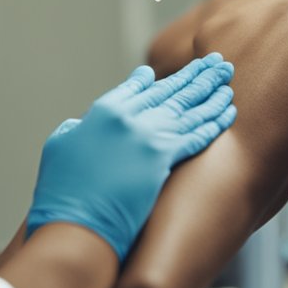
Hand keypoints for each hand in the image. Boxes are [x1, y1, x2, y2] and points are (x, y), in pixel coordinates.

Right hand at [26, 55, 236, 259]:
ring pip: (188, 107)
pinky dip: (215, 121)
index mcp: (102, 112)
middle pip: (169, 91)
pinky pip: (197, 134)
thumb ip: (73, 130)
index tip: (174, 72)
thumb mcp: (58, 149)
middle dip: (196, 75)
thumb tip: (80, 124)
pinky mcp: (163, 159)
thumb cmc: (60, 194)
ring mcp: (147, 136)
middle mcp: (128, 117)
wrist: (75, 225)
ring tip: (228, 77)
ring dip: (211, 91)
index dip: (158, 79)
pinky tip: (229, 110)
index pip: (136, 88)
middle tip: (217, 62)